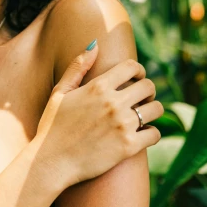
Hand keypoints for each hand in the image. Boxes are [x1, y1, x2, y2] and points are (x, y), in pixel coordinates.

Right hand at [35, 41, 162, 185]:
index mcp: (97, 86)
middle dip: (148, 91)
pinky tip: (141, 136)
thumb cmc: (52, 126)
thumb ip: (77, 67)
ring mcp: (122, 125)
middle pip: (149, 86)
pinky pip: (155, 134)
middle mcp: (112, 103)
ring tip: (142, 117)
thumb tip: (94, 44)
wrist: (50, 162)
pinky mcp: (128, 146)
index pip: (132, 66)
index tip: (135, 79)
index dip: (138, 71)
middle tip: (141, 99)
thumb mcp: (59, 93)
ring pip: (156, 109)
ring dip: (151, 112)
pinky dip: (151, 134)